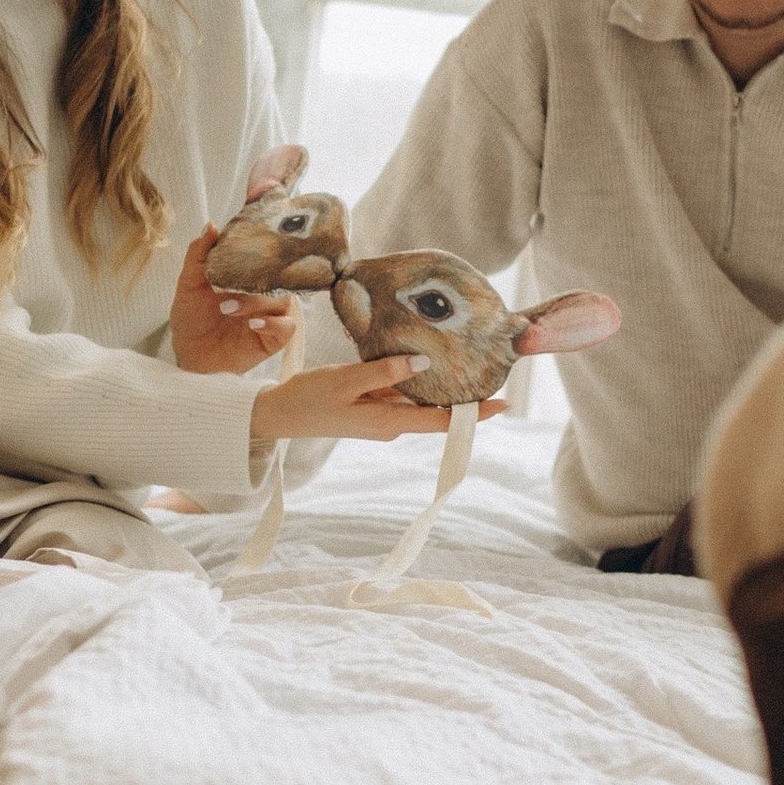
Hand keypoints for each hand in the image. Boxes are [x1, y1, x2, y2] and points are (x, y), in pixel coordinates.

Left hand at [168, 224, 298, 375]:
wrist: (188, 355)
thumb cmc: (190, 320)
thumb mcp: (189, 283)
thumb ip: (199, 255)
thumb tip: (211, 226)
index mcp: (247, 279)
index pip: (267, 259)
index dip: (266, 249)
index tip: (255, 240)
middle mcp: (263, 296)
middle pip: (280, 279)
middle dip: (259, 278)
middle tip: (233, 284)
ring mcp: (270, 318)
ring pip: (284, 302)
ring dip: (257, 303)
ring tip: (228, 308)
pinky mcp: (273, 341)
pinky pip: (287, 328)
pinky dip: (273, 324)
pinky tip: (252, 324)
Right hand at [249, 360, 509, 446]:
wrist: (279, 414)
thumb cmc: (310, 397)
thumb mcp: (347, 380)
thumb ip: (386, 371)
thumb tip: (426, 362)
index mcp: (389, 422)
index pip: (441, 421)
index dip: (474, 413)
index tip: (504, 404)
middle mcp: (391, 423)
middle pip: (437, 412)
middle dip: (465, 396)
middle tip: (492, 371)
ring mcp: (382, 415)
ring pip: (421, 401)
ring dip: (443, 387)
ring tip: (469, 362)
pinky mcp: (372, 406)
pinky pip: (403, 394)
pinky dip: (419, 382)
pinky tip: (428, 362)